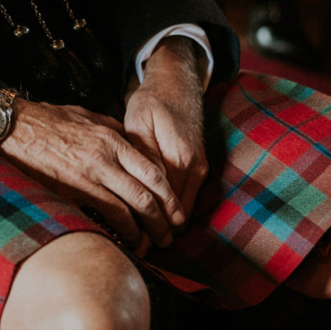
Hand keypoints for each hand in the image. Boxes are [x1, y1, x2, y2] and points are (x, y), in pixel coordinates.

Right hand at [0, 97, 186, 254]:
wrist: (12, 127)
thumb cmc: (46, 121)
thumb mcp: (87, 117)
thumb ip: (112, 132)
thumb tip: (130, 146)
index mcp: (112, 138)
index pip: (153, 170)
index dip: (169, 195)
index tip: (175, 211)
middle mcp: (106, 157)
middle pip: (149, 191)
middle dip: (165, 217)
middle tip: (172, 234)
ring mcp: (90, 174)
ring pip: (133, 205)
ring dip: (148, 228)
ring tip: (154, 243)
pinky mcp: (72, 190)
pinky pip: (107, 213)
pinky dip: (123, 230)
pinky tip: (128, 240)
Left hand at [123, 37, 208, 224]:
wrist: (177, 85)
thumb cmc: (153, 102)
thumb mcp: (139, 127)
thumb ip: (143, 160)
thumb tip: (138, 190)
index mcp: (181, 160)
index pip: (167, 208)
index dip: (149, 227)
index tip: (131, 242)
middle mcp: (196, 169)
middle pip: (178, 216)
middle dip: (157, 231)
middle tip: (132, 244)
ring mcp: (200, 169)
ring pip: (182, 210)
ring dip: (163, 222)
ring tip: (138, 233)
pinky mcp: (198, 168)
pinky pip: (184, 198)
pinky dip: (168, 208)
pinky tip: (148, 212)